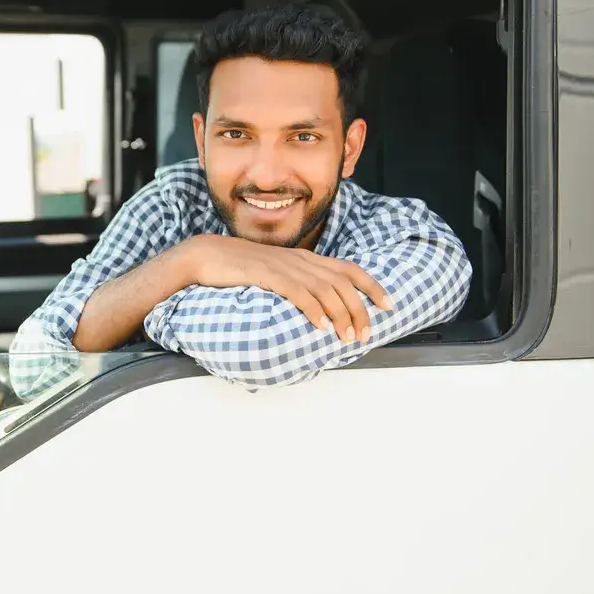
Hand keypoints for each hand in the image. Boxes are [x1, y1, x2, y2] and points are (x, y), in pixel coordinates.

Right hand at [180, 235, 392, 341]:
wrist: (206, 256)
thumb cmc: (240, 269)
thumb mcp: (276, 272)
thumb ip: (297, 283)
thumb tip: (317, 307)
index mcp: (305, 258)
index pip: (349, 269)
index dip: (372, 287)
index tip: (388, 306)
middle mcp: (300, 260)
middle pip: (343, 283)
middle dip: (360, 310)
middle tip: (364, 335)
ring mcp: (284, 267)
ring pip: (325, 289)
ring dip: (341, 315)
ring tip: (346, 337)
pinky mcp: (267, 275)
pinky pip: (298, 292)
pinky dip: (313, 310)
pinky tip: (320, 327)